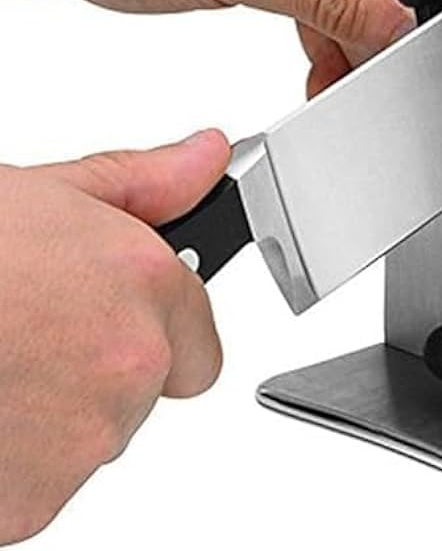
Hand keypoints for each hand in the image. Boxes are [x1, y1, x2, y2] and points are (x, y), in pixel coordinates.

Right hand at [0, 130, 228, 543]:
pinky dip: (12, 461)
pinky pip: (40, 484)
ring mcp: (82, 439)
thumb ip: (145, 184)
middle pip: (145, 390)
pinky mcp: (29, 501)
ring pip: (90, 436)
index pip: (200, 343)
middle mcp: (130, 363)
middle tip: (31, 336)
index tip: (118, 324)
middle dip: (101, 368)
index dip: (159, 334)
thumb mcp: (44, 191)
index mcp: (144, 284)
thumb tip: (205, 158)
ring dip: (53, 415)